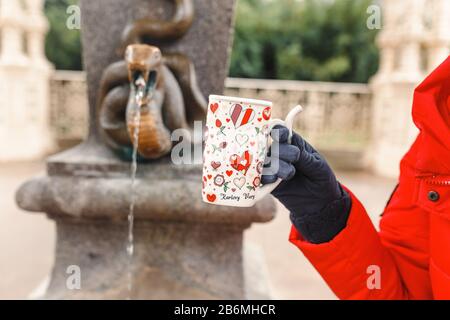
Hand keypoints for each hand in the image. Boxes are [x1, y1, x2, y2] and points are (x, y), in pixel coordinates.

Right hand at [261, 126, 351, 243]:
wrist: (319, 204)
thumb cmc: (321, 180)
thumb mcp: (318, 166)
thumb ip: (304, 157)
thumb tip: (293, 149)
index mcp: (293, 144)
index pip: (279, 132)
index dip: (277, 131)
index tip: (281, 136)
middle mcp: (279, 153)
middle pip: (271, 145)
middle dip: (281, 152)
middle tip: (294, 160)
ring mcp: (272, 168)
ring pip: (264, 161)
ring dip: (275, 166)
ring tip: (289, 175)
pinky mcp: (268, 183)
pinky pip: (259, 178)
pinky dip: (266, 178)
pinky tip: (275, 181)